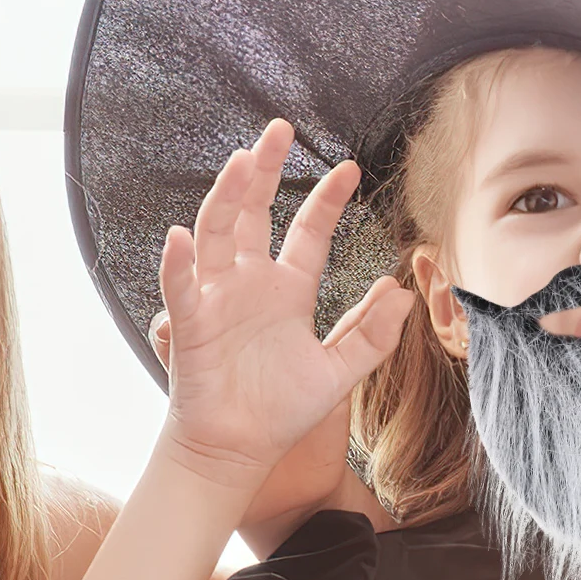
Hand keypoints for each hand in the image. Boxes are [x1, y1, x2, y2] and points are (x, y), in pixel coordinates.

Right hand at [156, 119, 413, 492]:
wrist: (241, 450)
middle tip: (280, 129)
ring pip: (216, 234)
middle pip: (253, 213)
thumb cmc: (284, 411)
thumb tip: (402, 291)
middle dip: (266, 170)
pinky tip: (180, 236)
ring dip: (226, 198)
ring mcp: (217, 299)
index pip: (308, 231)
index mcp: (288, 290)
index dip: (327, 200)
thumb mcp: (340, 371)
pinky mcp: (191, 325)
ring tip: (242, 162)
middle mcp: (250, 284)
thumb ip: (372, 334)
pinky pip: (181, 288)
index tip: (352, 169)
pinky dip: (178, 264)